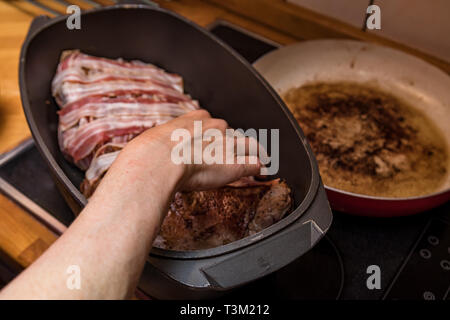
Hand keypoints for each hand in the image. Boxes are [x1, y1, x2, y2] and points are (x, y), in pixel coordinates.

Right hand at [114, 109, 261, 191]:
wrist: (158, 162)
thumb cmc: (151, 154)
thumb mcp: (153, 141)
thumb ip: (159, 144)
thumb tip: (148, 152)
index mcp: (195, 120)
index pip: (213, 123)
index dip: (216, 135)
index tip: (215, 141)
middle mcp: (215, 129)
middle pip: (232, 133)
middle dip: (234, 143)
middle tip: (236, 153)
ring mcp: (227, 145)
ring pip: (249, 144)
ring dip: (254, 151)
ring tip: (261, 158)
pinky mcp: (235, 164)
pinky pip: (254, 163)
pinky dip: (259, 166)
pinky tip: (263, 170)